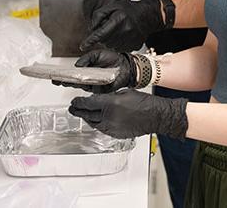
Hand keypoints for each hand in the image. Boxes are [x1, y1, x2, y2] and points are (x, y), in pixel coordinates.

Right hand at [51, 49, 136, 92]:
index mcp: (86, 71)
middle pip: (73, 82)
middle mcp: (88, 79)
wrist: (125, 65)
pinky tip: (80, 83)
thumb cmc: (112, 58)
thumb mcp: (97, 54)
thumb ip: (86, 59)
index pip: (72, 74)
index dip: (63, 75)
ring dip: (73, 84)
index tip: (54, 75)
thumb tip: (77, 65)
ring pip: (80, 86)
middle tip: (55, 80)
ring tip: (64, 81)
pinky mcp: (101, 90)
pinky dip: (86, 86)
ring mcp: (94, 85)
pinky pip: (92, 89)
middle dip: (64, 81)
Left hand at [69, 89, 188, 139]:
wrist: (154, 116)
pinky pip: (102, 130)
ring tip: (82, 115)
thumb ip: (110, 96)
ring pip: (94, 124)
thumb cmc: (143, 102)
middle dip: (78, 111)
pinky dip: (97, 125)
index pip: (88, 103)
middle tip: (72, 109)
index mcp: (110, 103)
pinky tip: (96, 121)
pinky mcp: (116, 134)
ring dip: (87, 119)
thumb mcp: (124, 92)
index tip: (74, 101)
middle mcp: (109, 116)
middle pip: (88, 115)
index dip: (79, 102)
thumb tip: (101, 99)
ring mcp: (112, 127)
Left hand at [80, 0, 163, 51]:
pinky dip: (117, 43)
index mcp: (119, 19)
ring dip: (110, 40)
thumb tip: (91, 29)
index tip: (82, 46)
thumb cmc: (129, 9)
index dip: (90, 41)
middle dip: (102, 35)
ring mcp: (131, 40)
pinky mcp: (134, 46)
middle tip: (109, 26)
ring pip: (111, 46)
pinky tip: (123, 35)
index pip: (100, 33)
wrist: (148, 16)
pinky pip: (120, 49)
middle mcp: (126, 31)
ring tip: (117, 30)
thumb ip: (99, 15)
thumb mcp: (112, 6)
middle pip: (105, 40)